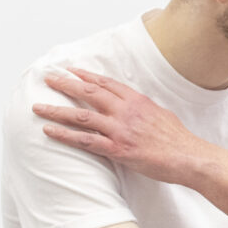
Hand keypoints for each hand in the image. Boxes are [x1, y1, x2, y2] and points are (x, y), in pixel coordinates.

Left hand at [36, 69, 207, 184]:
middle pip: (89, 93)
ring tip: (38, 107)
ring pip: (81, 116)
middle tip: (48, 79)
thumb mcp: (161, 113)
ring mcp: (120, 130)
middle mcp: (126, 111)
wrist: (188, 157)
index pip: (106, 84)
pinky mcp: (117, 150)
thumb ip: (142, 108)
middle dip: (65, 85)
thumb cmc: (177, 139)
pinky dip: (64, 135)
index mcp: (137, 100)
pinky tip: (49, 132)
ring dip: (57, 110)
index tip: (71, 71)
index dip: (86, 76)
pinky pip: (85, 141)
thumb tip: (133, 105)